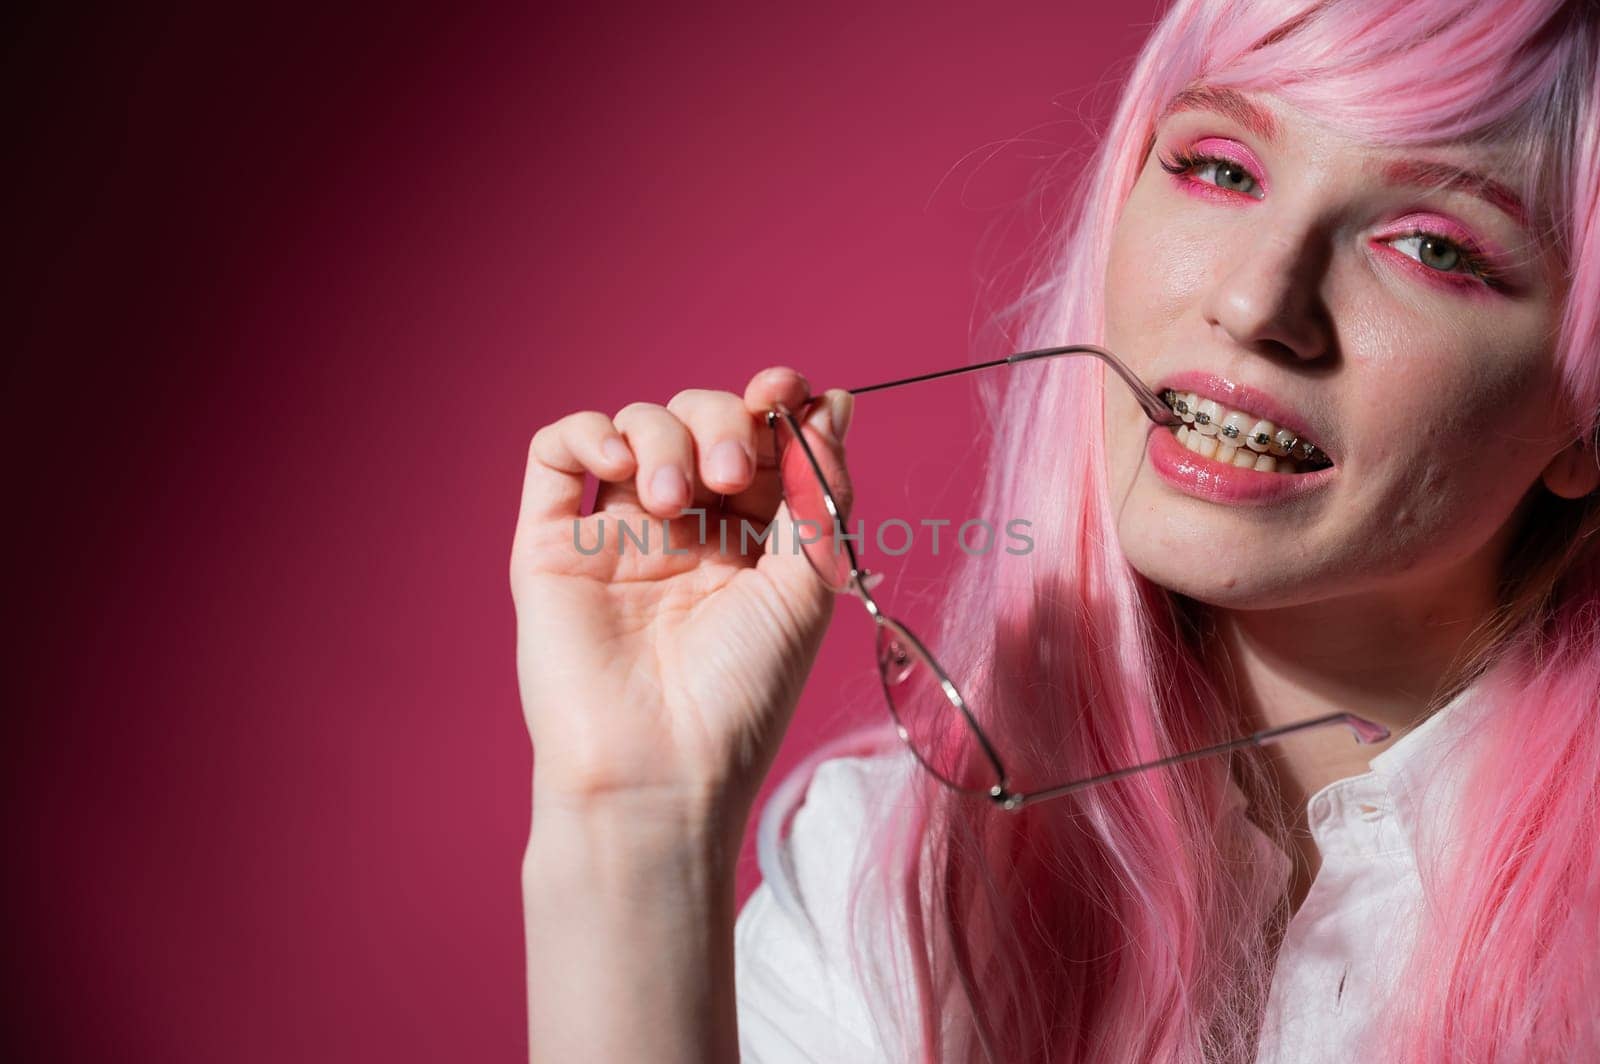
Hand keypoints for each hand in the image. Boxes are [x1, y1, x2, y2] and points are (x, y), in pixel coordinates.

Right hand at [510, 367, 854, 827]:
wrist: (659, 771)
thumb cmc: (743, 694)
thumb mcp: (808, 585)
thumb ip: (821, 492)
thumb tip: (835, 403)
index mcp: (750, 542)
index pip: (760, 442)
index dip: (774, 405)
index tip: (788, 391)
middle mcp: (683, 532)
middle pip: (701, 421)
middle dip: (724, 422)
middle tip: (733, 474)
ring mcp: (616, 535)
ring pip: (636, 426)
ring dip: (667, 437)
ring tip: (678, 503)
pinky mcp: (552, 546)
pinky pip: (556, 454)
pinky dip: (587, 431)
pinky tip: (617, 462)